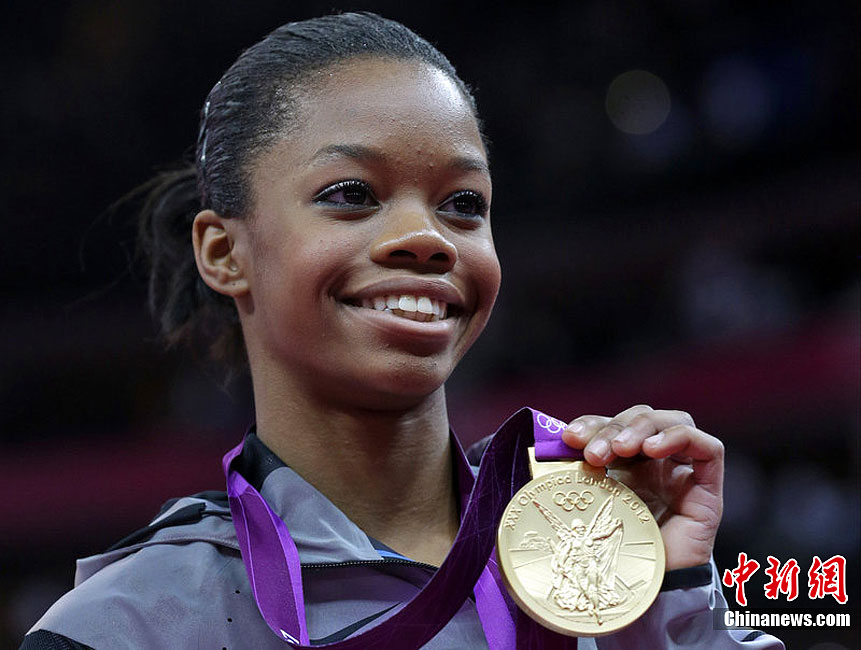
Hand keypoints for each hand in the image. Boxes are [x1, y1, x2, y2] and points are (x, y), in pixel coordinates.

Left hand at [561, 405, 723, 570]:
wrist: (642, 598)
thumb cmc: (612, 557)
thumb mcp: (586, 507)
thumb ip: (574, 477)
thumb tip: (547, 448)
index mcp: (625, 465)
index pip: (613, 425)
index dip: (592, 423)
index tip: (569, 438)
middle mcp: (655, 465)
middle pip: (641, 418)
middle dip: (613, 428)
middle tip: (593, 454)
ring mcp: (683, 475)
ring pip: (674, 421)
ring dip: (642, 427)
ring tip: (621, 449)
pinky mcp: (707, 490)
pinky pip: (708, 447)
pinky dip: (679, 437)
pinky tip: (653, 449)